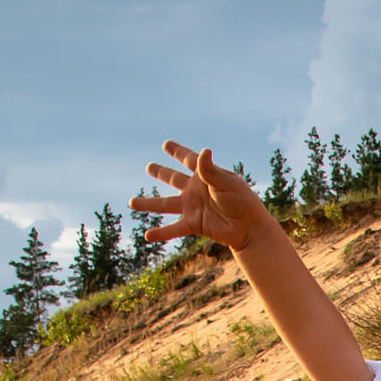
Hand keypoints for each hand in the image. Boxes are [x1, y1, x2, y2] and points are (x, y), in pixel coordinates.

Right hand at [130, 140, 265, 251]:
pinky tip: (146, 235)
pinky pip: (173, 228)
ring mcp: (192, 207)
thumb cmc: (242, 201)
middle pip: (173, 179)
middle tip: (149, 166)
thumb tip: (203, 151)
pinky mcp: (193, 224)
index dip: (177, 152)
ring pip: (165, 204)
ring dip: (148, 203)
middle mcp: (196, 190)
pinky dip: (160, 232)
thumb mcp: (225, 182)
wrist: (249, 227)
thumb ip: (210, 170)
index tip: (166, 144)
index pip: (188, 160)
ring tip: (131, 202)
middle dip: (161, 172)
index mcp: (205, 175)